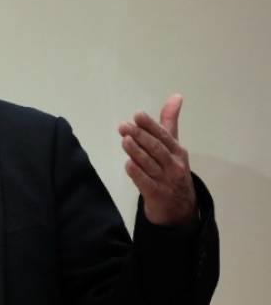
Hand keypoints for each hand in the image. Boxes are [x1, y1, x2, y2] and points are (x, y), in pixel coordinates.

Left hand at [118, 94, 197, 225]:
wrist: (180, 209)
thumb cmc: (172, 170)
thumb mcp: (174, 146)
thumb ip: (169, 122)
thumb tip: (176, 96)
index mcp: (177, 151)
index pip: (164, 136)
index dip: (150, 125)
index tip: (137, 115)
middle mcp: (173, 165)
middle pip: (156, 149)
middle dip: (140, 136)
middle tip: (124, 126)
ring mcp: (166, 181)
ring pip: (150, 164)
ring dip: (137, 152)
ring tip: (125, 140)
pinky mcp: (157, 195)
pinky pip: (146, 183)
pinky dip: (137, 174)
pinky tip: (128, 165)